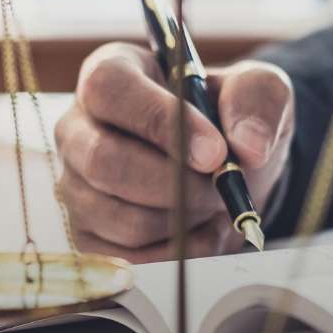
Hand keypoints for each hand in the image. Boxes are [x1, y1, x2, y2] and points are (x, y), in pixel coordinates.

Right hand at [54, 42, 293, 261]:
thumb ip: (256, 99)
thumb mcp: (257, 91)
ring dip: (181, 221)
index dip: (158, 120)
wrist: (225, 168)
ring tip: (210, 202)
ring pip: (119, 217)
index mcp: (109, 74)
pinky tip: (197, 230)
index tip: (213, 152)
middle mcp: (78, 128)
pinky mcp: (88, 234)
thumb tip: (247, 146)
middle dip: (174, 185)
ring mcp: (76, 185)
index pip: (108, 89)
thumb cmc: (228, 118)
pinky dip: (178, 252)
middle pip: (103, 160)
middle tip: (219, 188)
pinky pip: (129, 258)